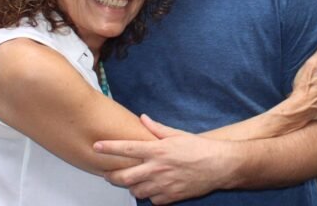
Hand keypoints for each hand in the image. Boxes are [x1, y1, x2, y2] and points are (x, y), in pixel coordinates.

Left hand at [95, 115, 234, 203]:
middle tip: (108, 173)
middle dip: (111, 176)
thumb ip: (157, 128)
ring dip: (131, 186)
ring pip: (135, 190)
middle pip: (124, 176)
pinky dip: (149, 195)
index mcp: (158, 150)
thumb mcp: (177, 134)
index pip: (127, 148)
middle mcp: (157, 168)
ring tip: (133, 180)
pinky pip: (152, 200)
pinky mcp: (170, 197)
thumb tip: (143, 118)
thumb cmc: (200, 148)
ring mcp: (163, 185)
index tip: (97, 146)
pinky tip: (153, 188)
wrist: (220, 166)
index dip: (109, 147)